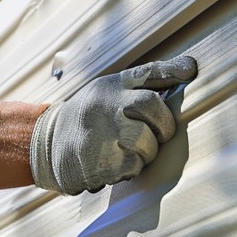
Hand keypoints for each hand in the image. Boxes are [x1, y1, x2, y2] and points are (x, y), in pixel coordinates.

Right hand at [30, 55, 196, 194]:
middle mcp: (105, 105)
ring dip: (146, 151)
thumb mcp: (106, 93)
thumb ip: (143, 83)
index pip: (146, 72)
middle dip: (163, 124)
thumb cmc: (86, 120)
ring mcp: (102, 133)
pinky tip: (114, 163)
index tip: (191, 71)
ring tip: (128, 150)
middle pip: (152, 106)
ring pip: (147, 141)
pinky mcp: (101, 162)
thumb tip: (189, 68)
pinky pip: (135, 166)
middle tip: (157, 133)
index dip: (172, 70)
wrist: (44, 147)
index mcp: (109, 86)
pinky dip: (132, 168)